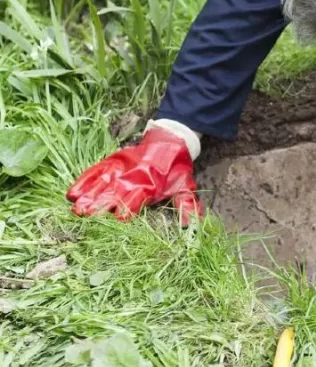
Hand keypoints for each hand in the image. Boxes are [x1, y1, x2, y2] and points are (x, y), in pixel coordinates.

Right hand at [66, 126, 202, 225]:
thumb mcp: (185, 186)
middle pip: (114, 193)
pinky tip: (72, 192)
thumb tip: (191, 225)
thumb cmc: (176, 168)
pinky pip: (95, 172)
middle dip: (101, 205)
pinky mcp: (111, 162)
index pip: (137, 199)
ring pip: (101, 184)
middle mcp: (132, 177)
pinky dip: (84, 181)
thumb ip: (187, 206)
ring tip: (76, 208)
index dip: (128, 209)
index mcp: (151, 185)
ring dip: (88, 196)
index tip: (118, 219)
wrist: (170, 140)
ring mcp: (119, 169)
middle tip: (86, 216)